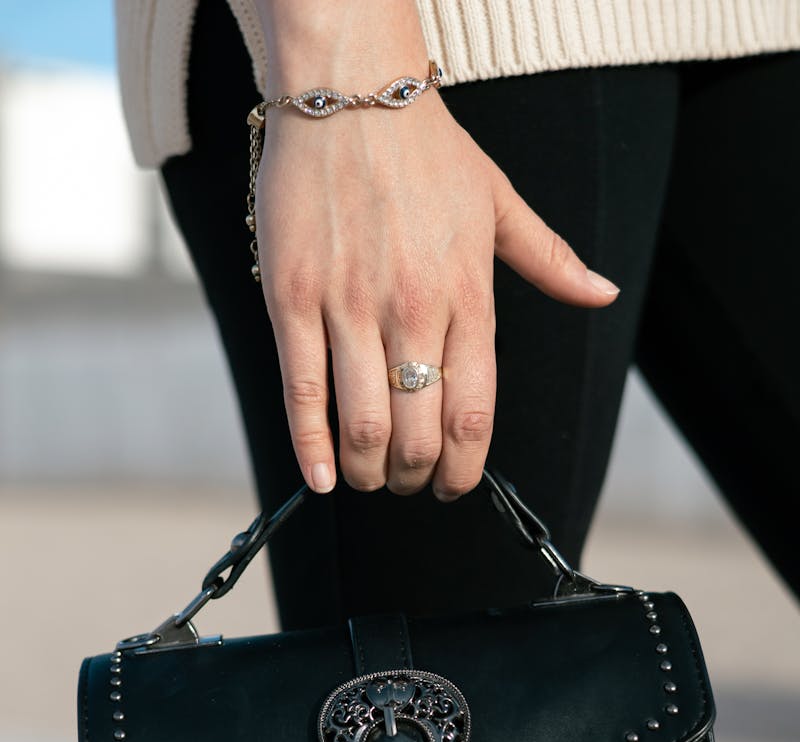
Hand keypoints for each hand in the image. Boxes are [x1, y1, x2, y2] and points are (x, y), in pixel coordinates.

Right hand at [255, 82, 618, 500]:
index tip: (453, 486)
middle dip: (415, 477)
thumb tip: (603, 294)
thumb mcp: (500, 200)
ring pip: (362, 422)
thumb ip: (551, 259)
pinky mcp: (292, 297)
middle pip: (419, 433)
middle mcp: (414, 309)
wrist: (348, 90)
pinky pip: (301, 389)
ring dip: (368, 470)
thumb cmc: (426, 150)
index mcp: (470, 296)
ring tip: (369, 476)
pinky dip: (310, 445)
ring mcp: (349, 304)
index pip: (474, 415)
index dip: (464, 469)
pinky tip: (322, 477)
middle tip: (406, 482)